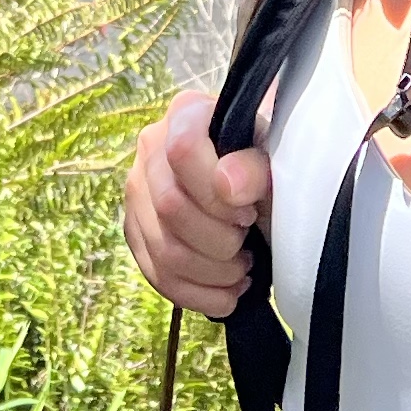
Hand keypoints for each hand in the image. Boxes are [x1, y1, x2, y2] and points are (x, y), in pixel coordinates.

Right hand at [125, 87, 270, 318]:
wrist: (257, 186)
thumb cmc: (266, 167)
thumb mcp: (274, 159)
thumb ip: (255, 167)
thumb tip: (227, 185)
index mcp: (185, 115)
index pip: (182, 151)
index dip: (217, 192)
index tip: (248, 211)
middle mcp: (150, 148)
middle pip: (171, 207)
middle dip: (219, 240)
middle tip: (248, 243)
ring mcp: (137, 192)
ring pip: (163, 249)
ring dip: (211, 273)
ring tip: (242, 271)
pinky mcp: (136, 231)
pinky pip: (155, 275)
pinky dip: (196, 295)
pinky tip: (226, 294)